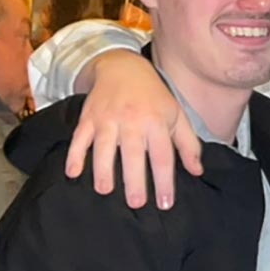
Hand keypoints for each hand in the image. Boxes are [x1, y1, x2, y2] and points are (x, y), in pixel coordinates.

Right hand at [65, 50, 201, 209]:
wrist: (123, 67)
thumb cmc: (154, 97)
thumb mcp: (177, 116)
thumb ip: (188, 145)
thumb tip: (197, 171)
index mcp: (156, 122)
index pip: (162, 156)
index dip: (164, 181)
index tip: (166, 203)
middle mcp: (132, 120)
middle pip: (133, 154)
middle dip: (134, 179)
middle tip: (136, 203)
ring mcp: (108, 118)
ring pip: (104, 146)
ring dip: (103, 169)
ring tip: (104, 190)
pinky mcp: (88, 117)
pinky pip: (79, 137)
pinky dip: (75, 154)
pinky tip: (72, 172)